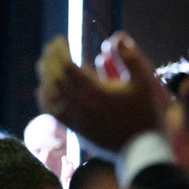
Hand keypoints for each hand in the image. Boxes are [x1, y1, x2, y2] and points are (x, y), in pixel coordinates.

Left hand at [35, 32, 169, 153]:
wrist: (141, 150)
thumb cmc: (143, 114)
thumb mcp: (143, 83)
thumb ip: (130, 59)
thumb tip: (117, 37)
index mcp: (95, 91)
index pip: (66, 65)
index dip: (60, 50)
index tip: (60, 40)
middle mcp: (80, 104)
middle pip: (54, 76)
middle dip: (50, 58)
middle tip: (52, 46)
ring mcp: (74, 117)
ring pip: (49, 92)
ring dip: (45, 74)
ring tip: (46, 61)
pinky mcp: (72, 128)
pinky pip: (51, 111)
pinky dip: (44, 96)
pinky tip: (44, 87)